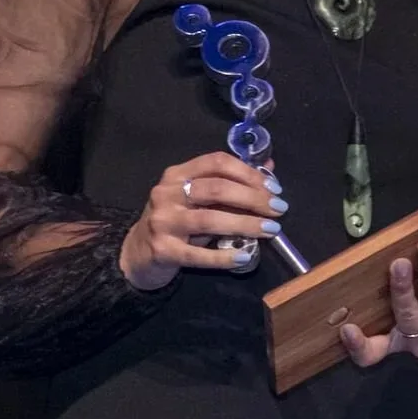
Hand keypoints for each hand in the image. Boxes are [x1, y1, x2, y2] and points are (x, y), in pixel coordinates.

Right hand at [119, 152, 286, 290]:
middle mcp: (167, 193)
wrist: (138, 253)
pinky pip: (199, 254)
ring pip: (209, 219)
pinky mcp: (163, 250)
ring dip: (245, 224)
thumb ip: (230, 184)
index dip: (249, 172)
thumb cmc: (176, 222)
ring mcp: (163, 221)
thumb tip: (269, 170)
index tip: (274, 187)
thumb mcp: (198, 199)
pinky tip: (245, 256)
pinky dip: (224, 256)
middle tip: (278, 209)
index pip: (217, 162)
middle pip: (216, 189)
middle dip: (253, 198)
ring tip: (270, 230)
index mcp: (177, 174)